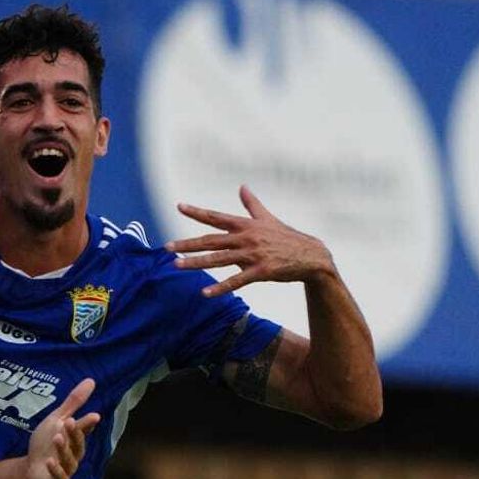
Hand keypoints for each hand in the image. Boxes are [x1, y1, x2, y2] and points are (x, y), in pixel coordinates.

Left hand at [26, 378, 100, 478]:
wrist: (32, 469)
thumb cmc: (47, 443)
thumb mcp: (57, 420)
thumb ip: (73, 403)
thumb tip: (91, 380)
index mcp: (76, 439)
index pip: (83, 430)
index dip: (87, 424)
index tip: (94, 416)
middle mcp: (75, 454)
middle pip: (77, 444)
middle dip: (75, 434)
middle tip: (70, 422)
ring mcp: (67, 469)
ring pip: (68, 459)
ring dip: (63, 449)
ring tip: (57, 437)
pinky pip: (59, 476)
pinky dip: (55, 469)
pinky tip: (49, 461)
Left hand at [165, 185, 336, 297]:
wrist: (312, 256)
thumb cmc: (287, 237)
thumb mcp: (268, 218)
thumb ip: (252, 204)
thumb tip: (242, 186)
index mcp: (246, 225)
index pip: (217, 217)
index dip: (197, 212)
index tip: (179, 206)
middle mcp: (247, 238)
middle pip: (211, 240)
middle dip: (187, 243)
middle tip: (166, 247)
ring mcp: (254, 255)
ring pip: (219, 260)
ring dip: (196, 263)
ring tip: (176, 265)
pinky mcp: (262, 272)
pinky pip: (237, 281)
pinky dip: (220, 287)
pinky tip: (205, 292)